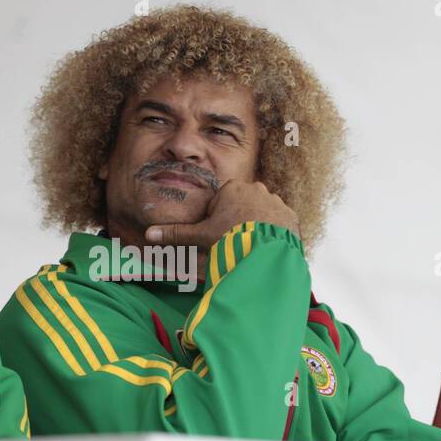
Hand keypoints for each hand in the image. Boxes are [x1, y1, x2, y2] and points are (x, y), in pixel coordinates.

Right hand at [145, 179, 298, 247]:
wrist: (265, 251)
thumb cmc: (230, 239)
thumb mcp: (201, 236)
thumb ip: (177, 233)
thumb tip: (149, 234)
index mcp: (233, 188)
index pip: (220, 203)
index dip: (216, 221)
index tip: (219, 235)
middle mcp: (257, 188)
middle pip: (240, 207)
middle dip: (236, 222)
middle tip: (234, 242)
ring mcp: (275, 201)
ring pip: (260, 214)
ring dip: (255, 227)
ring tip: (250, 245)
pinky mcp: (290, 215)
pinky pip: (278, 223)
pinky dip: (273, 233)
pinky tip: (266, 246)